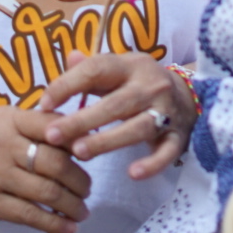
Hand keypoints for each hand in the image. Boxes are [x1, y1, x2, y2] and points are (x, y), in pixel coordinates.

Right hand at [0, 107, 90, 232]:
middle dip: (80, 178)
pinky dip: (52, 224)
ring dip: (72, 204)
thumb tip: (75, 134)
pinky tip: (68, 227)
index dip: (78, 138)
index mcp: (7, 120)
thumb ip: (32, 123)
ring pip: (46, 192)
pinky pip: (27, 216)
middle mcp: (2, 147)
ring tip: (83, 208)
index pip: (52, 125)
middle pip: (55, 162)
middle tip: (89, 186)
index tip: (92, 149)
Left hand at [38, 52, 196, 178]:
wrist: (189, 96)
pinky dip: (152, 164)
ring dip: (108, 140)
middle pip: (116, 103)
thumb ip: (92, 67)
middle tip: (52, 135)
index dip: (69, 84)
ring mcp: (167, 112)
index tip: (43, 104)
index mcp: (131, 66)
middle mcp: (151, 86)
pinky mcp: (178, 136)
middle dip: (83, 120)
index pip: (98, 69)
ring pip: (138, 128)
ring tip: (79, 152)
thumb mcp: (119, 69)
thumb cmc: (139, 84)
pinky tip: (132, 174)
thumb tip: (69, 57)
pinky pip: (166, 152)